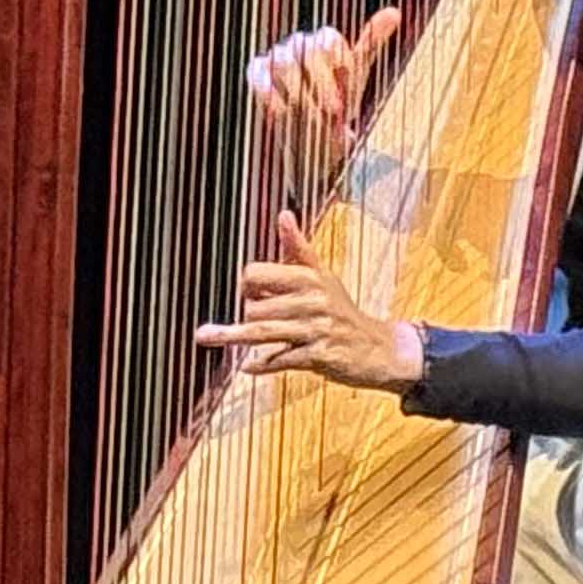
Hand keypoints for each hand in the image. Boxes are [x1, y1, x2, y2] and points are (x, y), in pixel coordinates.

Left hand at [195, 208, 422, 390]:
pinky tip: (247, 368)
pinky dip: (261, 365)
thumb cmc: (340, 310)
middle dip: (247, 316)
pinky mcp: (320, 356)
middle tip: (256, 320)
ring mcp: (317, 329)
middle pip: (255, 307)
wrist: (378, 349)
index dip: (245, 285)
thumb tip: (283, 215)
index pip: (257, 274)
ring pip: (263, 332)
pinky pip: (280, 360)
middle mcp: (313, 300)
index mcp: (309, 277)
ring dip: (232, 336)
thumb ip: (297, 247)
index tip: (246, 292)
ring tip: (204, 336)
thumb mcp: (321, 276)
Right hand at [245, 5, 402, 138]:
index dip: (339, 66)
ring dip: (299, 91)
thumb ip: (371, 42)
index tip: (348, 93)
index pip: (330, 40)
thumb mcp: (357, 74)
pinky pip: (258, 74)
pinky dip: (268, 91)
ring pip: (285, 63)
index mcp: (324, 40)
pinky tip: (280, 110)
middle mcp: (300, 43)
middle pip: (308, 50)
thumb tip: (394, 11)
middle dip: (322, 83)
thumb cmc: (337, 100)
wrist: (313, 131)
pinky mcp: (257, 71)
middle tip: (334, 111)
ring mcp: (277, 56)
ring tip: (311, 116)